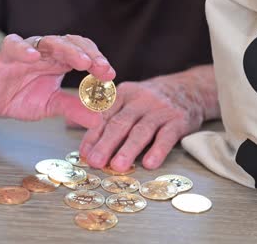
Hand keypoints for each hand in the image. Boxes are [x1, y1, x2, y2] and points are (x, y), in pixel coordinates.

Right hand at [0, 34, 114, 127]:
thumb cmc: (18, 96)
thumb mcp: (50, 106)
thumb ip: (73, 109)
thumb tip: (98, 120)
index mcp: (60, 62)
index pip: (84, 54)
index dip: (98, 62)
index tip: (110, 76)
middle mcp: (47, 53)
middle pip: (72, 44)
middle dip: (89, 55)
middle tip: (102, 68)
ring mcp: (27, 52)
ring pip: (49, 42)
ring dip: (67, 50)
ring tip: (82, 62)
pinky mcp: (5, 55)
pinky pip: (14, 45)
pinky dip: (24, 49)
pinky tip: (34, 56)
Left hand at [79, 65, 219, 170]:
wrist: (189, 89)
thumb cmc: (151, 101)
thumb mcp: (126, 99)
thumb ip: (102, 113)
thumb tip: (68, 122)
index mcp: (123, 95)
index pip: (105, 116)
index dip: (93, 135)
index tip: (84, 154)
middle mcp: (140, 100)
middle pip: (121, 123)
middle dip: (106, 143)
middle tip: (95, 162)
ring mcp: (160, 109)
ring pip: (142, 130)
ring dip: (129, 149)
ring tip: (118, 167)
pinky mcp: (178, 120)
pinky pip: (167, 135)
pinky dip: (158, 149)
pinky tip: (150, 163)